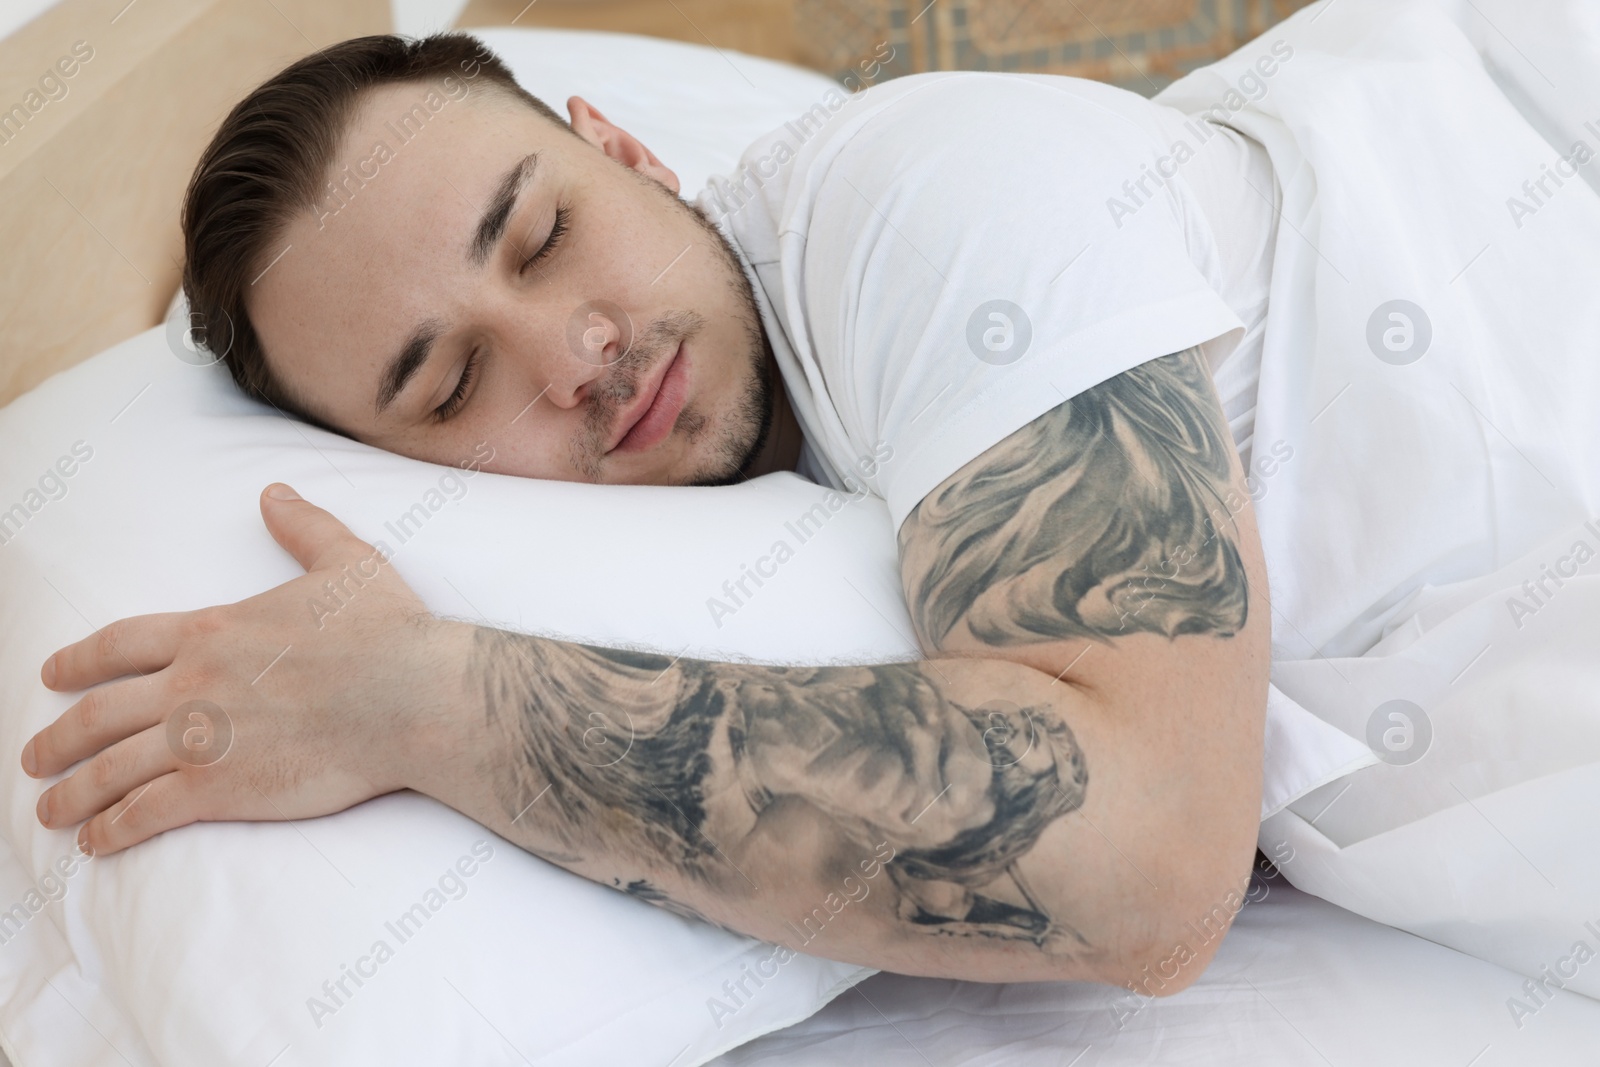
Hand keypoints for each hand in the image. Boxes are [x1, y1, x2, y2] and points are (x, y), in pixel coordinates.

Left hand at [23, 484, 470, 855]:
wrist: (414, 696)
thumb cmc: (389, 630)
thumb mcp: (347, 562)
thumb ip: (303, 527)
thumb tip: (274, 492)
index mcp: (213, 630)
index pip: (120, 644)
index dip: (78, 660)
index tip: (50, 675)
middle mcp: (191, 683)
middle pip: (98, 714)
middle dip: (57, 739)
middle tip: (34, 757)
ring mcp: (201, 739)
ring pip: (110, 769)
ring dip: (72, 792)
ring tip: (48, 811)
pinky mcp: (221, 789)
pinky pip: (146, 812)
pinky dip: (114, 828)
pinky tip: (97, 841)